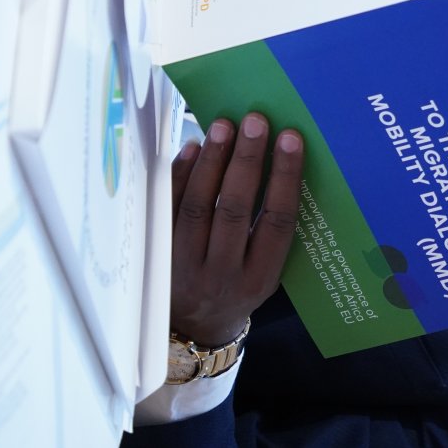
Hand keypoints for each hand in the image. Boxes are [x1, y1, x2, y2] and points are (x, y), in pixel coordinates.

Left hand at [170, 113, 305, 345]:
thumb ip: (272, 229)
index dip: (285, 177)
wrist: (194, 326)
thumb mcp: (267, 271)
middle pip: (233, 209)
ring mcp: (185, 265)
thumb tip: (274, 159)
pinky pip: (167, 208)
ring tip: (225, 125)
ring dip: (212, 161)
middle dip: (246, 160)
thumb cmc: (241, 286)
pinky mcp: (157, 255)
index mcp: (259, 277)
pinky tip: (194, 146)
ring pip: (197, 206)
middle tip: (255, 121)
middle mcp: (222, 273)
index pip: (276, 221)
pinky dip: (181, 174)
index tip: (291, 139)